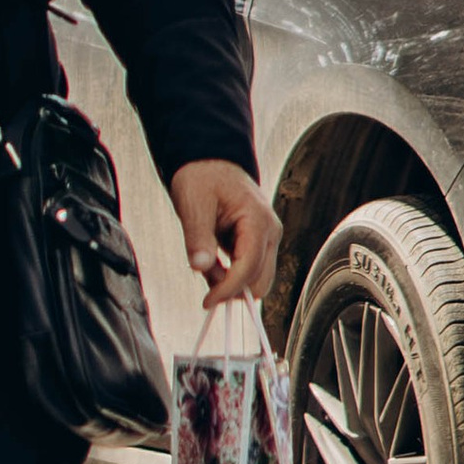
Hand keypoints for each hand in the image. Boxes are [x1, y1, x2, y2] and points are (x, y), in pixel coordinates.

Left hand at [170, 159, 279, 309]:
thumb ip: (198, 237)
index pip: (250, 268)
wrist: (209, 161)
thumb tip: (200, 267)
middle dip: (232, 288)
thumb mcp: (193, 204)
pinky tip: (211, 260)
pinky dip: (230, 274)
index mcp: (258, 220)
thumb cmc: (202, 176)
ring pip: (255, 279)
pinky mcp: (258, 243)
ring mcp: (267, 238)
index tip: (207, 302)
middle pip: (260, 281)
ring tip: (205, 261)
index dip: (228, 289)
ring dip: (230, 281)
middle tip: (203, 278)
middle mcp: (270, 232)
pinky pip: (249, 270)